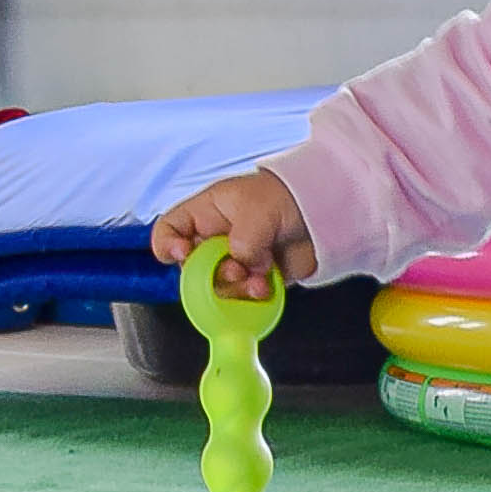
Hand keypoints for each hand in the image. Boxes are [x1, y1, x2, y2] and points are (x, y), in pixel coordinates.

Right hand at [147, 166, 310, 294]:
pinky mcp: (255, 278)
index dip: (167, 246)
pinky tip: (266, 286)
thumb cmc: (286, 195)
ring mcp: (235, 261)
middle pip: (192, 268)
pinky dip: (253, 295)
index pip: (169, 231)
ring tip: (258, 278)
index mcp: (206, 214)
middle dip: (211, 274)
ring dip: (236, 288)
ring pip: (218, 287)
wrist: (323, 210)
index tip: (183, 254)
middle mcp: (216, 239)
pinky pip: (243, 296)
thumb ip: (244, 240)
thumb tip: (240, 264)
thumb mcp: (258, 210)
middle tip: (235, 269)